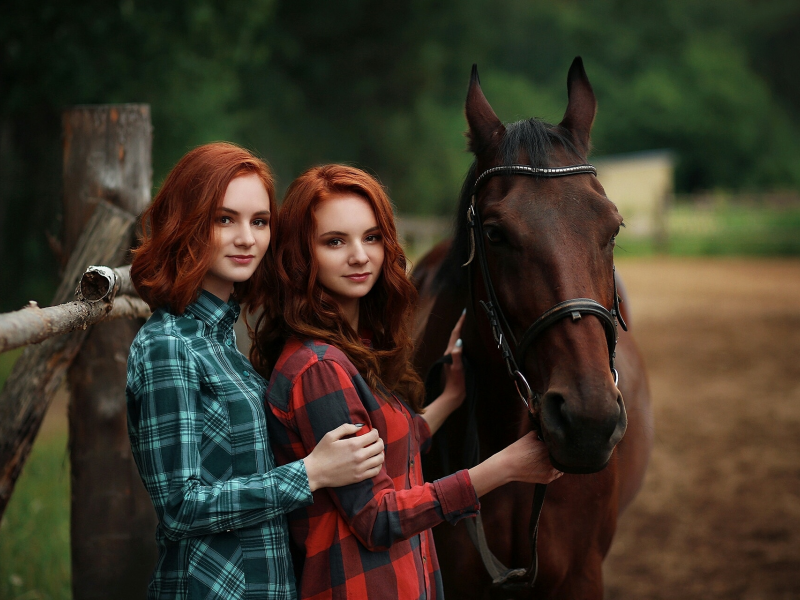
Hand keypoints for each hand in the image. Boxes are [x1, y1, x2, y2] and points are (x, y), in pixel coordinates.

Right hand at [303, 424, 384, 490]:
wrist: (315, 473)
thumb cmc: (321, 453)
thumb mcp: (330, 435)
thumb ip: (346, 428)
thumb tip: (360, 426)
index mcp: (353, 444)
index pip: (374, 436)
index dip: (375, 432)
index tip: (372, 431)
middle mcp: (359, 456)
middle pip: (379, 447)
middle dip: (379, 441)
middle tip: (375, 440)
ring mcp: (360, 468)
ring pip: (380, 459)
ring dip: (380, 453)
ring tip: (375, 451)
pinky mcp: (359, 477)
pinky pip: (376, 471)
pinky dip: (378, 465)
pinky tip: (373, 462)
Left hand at [420, 310, 466, 435]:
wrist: (453, 396)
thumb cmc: (455, 383)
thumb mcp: (457, 369)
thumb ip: (457, 355)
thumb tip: (460, 341)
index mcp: (450, 353)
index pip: (455, 335)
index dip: (460, 323)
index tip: (464, 312)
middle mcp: (450, 354)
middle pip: (455, 335)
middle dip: (461, 324)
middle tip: (467, 314)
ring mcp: (452, 358)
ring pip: (457, 341)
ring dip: (462, 332)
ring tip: (468, 323)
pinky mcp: (456, 363)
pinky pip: (460, 348)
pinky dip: (464, 341)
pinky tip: (469, 342)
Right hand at [469, 432, 561, 496]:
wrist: (507, 466)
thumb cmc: (517, 450)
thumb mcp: (530, 436)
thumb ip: (542, 433)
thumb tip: (548, 433)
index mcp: (549, 448)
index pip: (561, 445)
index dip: (557, 443)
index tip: (553, 443)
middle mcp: (552, 460)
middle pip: (562, 455)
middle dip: (557, 452)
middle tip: (550, 450)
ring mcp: (551, 471)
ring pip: (561, 465)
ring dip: (557, 461)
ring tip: (547, 458)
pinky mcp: (548, 479)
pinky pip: (556, 473)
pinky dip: (553, 469)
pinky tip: (545, 465)